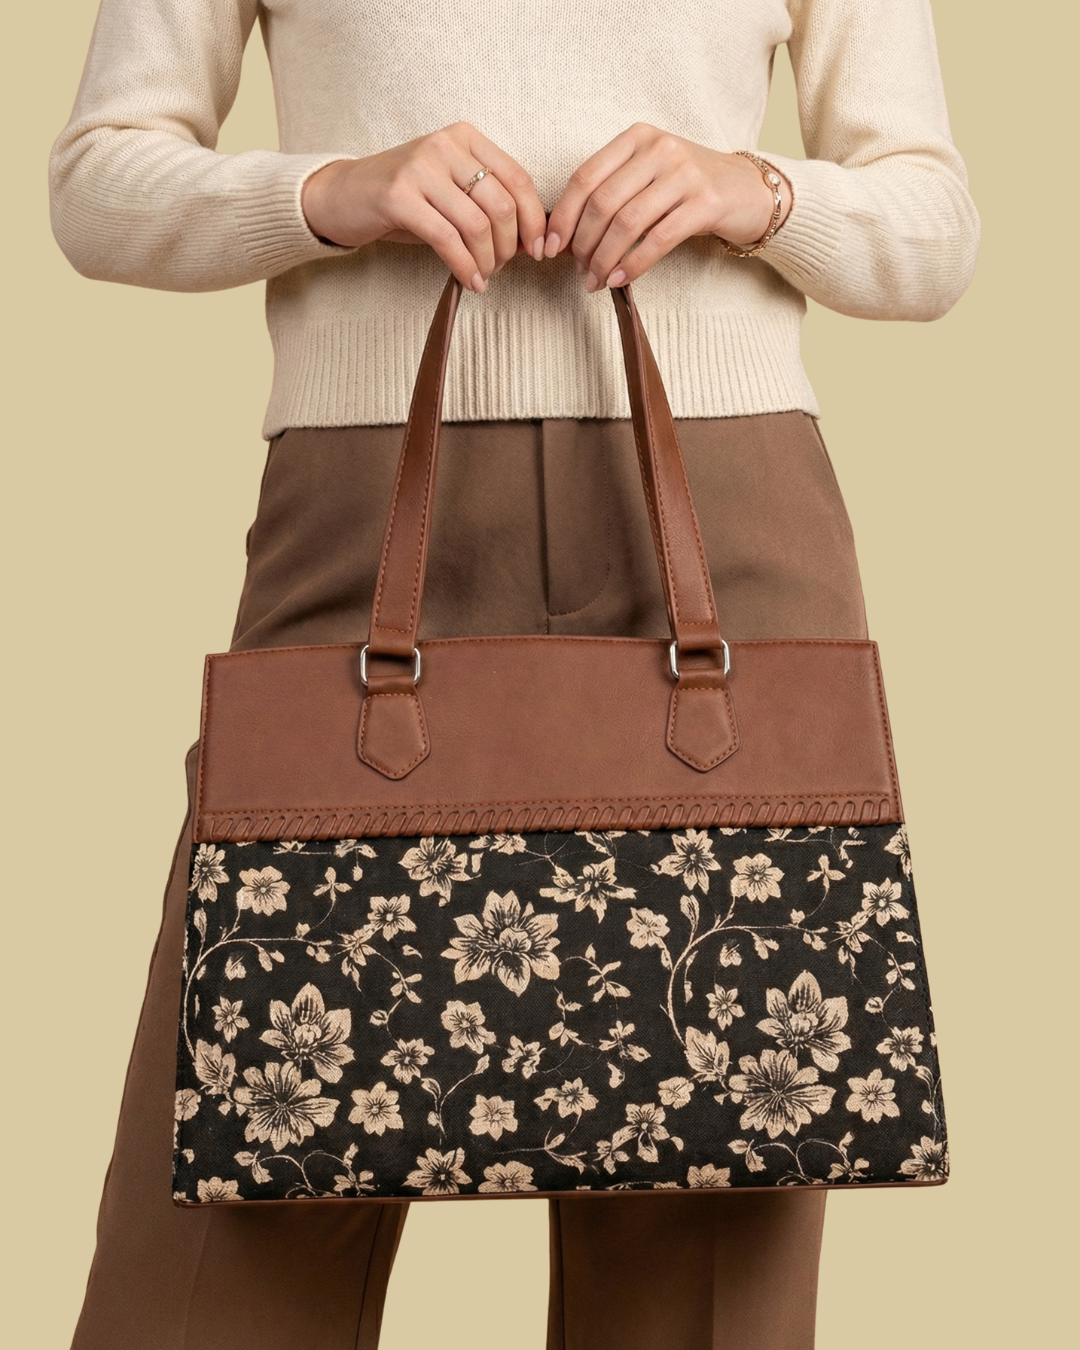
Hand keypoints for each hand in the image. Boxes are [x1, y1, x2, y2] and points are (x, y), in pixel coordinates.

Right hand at [301, 123, 547, 291]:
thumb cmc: (403, 199)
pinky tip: (469, 280)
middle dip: (510, 246)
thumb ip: (487, 205)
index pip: (518, 179)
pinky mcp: (398, 197)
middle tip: (502, 267)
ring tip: (483, 275)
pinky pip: (447, 239)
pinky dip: (464, 266)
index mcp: (465, 138)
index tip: (538, 251)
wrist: (342, 195)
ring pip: (477, 224)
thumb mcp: (450, 192)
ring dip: (487, 260)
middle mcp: (444, 146)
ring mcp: (420, 168)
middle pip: (502, 204)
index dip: (534, 221)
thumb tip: (530, 240)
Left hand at [543, 123, 792, 288]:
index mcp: (637, 137)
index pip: (585, 177)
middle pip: (603, 203)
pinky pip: (657, 240)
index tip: (548, 247)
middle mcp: (660, 149)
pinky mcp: (705, 203)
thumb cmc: (689, 188)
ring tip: (594, 280)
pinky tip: (619, 279)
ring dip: (604, 258)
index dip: (562, 216)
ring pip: (627, 223)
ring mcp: (685, 174)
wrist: (749, 191)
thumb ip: (612, 191)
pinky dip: (632, 264)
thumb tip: (564, 233)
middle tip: (578, 270)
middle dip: (582, 243)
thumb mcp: (649, 175)